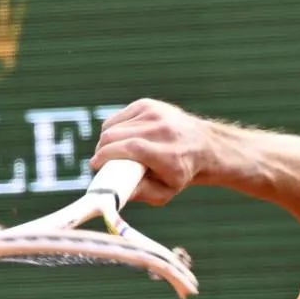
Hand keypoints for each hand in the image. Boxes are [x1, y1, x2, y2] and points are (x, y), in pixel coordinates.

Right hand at [88, 96, 222, 197]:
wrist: (204, 146)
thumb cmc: (181, 173)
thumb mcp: (165, 192)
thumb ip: (140, 193)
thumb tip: (113, 192)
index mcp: (167, 154)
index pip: (129, 148)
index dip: (106, 156)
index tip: (95, 166)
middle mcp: (161, 130)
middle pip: (115, 136)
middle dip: (101, 150)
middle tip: (101, 163)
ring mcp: (154, 113)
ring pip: (112, 126)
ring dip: (105, 141)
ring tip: (111, 153)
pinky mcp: (147, 104)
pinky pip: (118, 118)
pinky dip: (113, 130)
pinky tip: (120, 139)